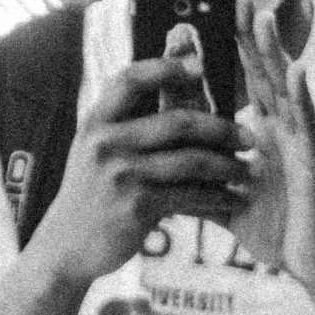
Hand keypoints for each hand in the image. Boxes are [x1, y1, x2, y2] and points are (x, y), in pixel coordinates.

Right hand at [37, 59, 245, 285]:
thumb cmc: (91, 194)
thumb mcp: (95, 151)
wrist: (65, 247)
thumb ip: (126, 125)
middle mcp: (106, 143)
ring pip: (191, 160)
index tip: (201, 67)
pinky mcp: (136, 206)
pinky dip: (217, 198)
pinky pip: (190, 195)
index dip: (167, 67)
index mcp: (95, 122)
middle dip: (221, 128)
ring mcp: (121, 175)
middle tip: (248, 137)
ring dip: (228, 166)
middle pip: (177, 121)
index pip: (131, 79)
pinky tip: (231, 200)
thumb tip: (183, 98)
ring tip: (247, 172)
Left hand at [230, 0, 314, 289]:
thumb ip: (202, 186)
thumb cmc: (279, 232)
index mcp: (263, 137)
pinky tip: (297, 71)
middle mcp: (284, 133)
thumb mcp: (229, 204)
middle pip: (264, 76)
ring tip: (261, 17)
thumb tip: (163, 179)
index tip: (211, 20)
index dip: (228, 55)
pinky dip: (304, 96)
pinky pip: (309, 126)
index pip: (243, 87)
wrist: (313, 266)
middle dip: (249, 37)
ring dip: (275, 52)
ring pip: (287, 89)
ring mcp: (302, 144)